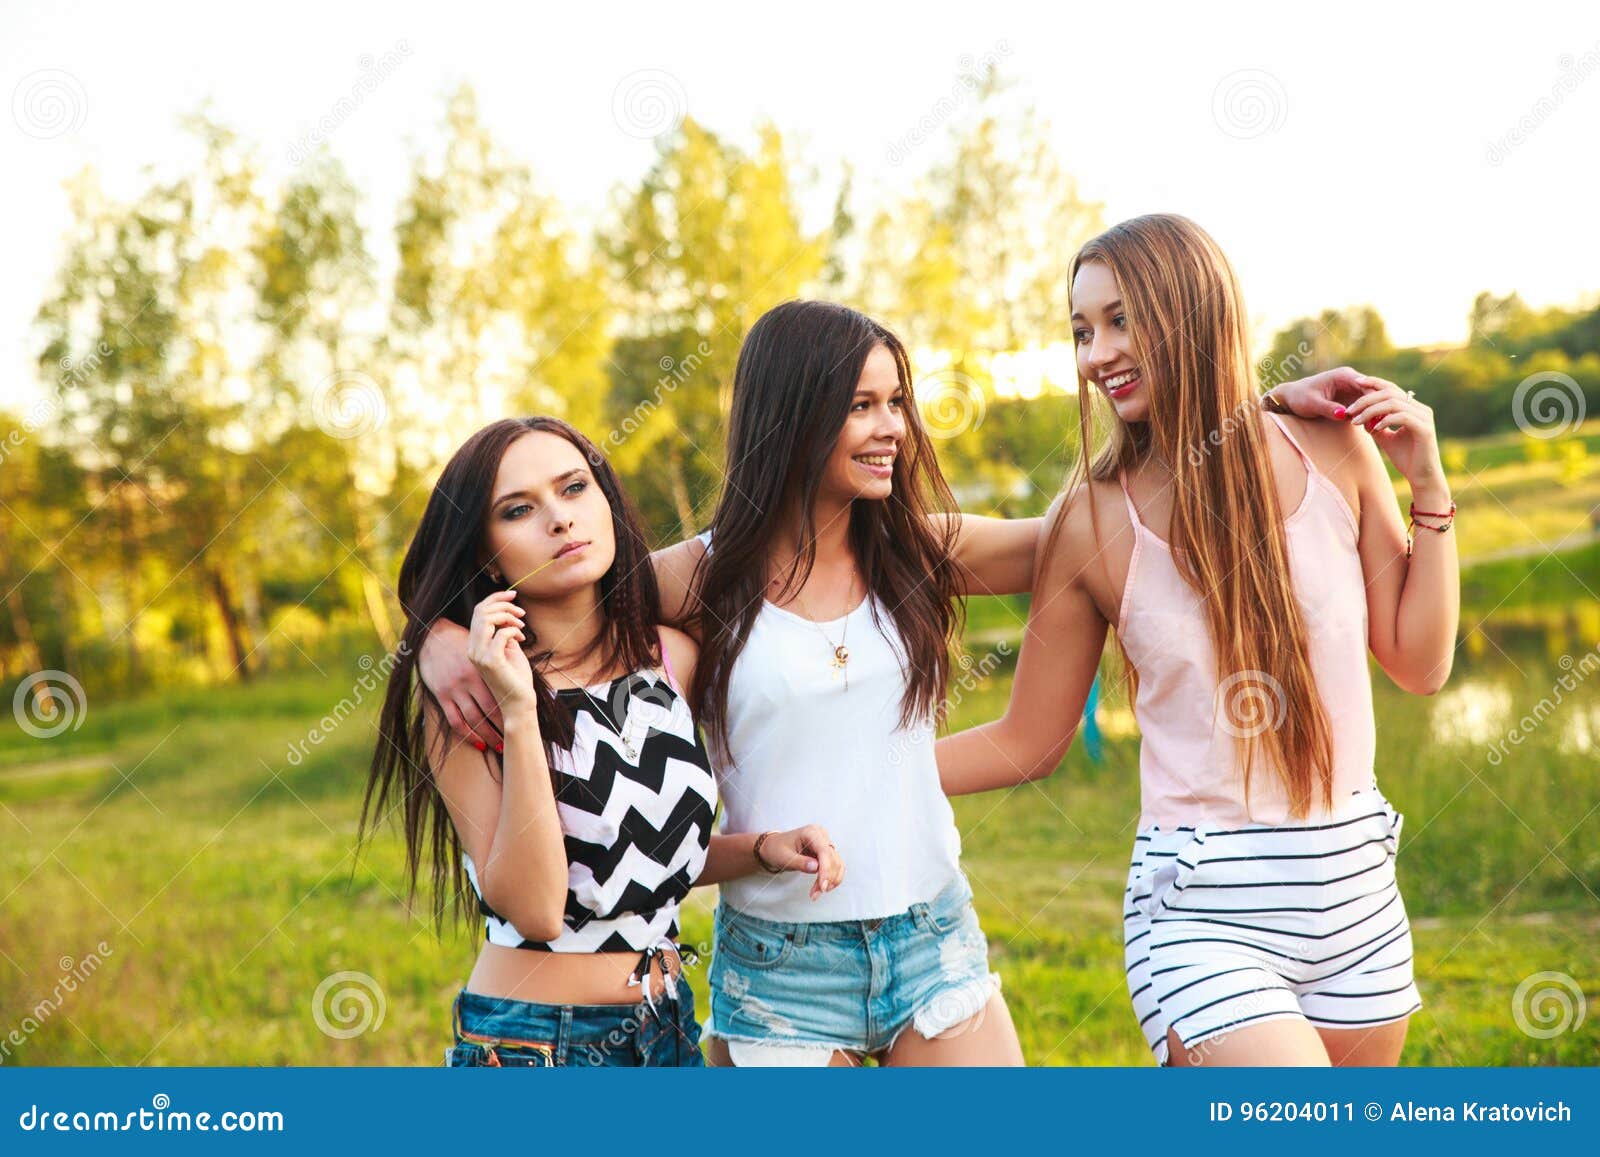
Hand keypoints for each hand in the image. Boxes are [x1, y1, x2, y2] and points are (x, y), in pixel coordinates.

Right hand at [419, 618, 506, 750]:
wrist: (433, 636)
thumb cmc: (463, 642)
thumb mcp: (483, 648)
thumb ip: (500, 660)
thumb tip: (519, 672)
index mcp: (483, 667)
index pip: (501, 693)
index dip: (511, 710)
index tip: (523, 722)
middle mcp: (469, 680)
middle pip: (489, 710)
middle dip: (502, 727)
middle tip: (513, 740)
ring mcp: (454, 689)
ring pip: (473, 719)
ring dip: (486, 735)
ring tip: (497, 746)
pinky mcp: (441, 695)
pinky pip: (454, 720)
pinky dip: (467, 734)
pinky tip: (478, 743)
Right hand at [465, 591, 534, 719]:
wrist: (519, 703)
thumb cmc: (516, 679)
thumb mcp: (509, 650)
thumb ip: (504, 633)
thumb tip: (508, 615)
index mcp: (475, 646)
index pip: (478, 612)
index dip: (495, 598)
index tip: (512, 594)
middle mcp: (472, 649)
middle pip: (481, 611)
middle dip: (503, 604)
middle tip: (521, 612)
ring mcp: (479, 656)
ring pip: (487, 619)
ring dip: (508, 616)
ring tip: (522, 625)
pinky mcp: (491, 661)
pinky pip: (502, 633)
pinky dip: (514, 631)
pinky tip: (522, 639)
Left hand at [757, 825, 845, 899]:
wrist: (774, 847)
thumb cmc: (777, 849)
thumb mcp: (784, 857)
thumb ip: (800, 862)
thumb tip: (816, 868)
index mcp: (811, 832)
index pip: (824, 851)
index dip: (826, 870)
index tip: (822, 887)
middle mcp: (822, 836)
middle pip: (832, 859)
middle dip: (826, 879)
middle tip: (815, 894)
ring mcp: (826, 843)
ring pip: (837, 864)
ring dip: (830, 881)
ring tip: (816, 893)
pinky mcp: (827, 853)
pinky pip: (836, 866)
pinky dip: (833, 878)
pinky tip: (824, 887)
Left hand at [1270, 366, 1385, 419]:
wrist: (1291, 398)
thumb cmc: (1300, 397)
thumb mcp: (1312, 403)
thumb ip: (1328, 408)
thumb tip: (1344, 415)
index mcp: (1344, 375)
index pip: (1367, 385)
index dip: (1372, 400)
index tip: (1374, 415)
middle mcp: (1351, 380)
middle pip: (1372, 392)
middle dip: (1376, 407)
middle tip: (1377, 424)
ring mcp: (1352, 389)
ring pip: (1370, 400)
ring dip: (1373, 412)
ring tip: (1374, 427)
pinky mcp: (1350, 398)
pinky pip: (1363, 406)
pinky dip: (1366, 415)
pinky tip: (1369, 427)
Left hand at [1341, 380, 1448, 491]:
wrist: (1422, 478)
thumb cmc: (1406, 459)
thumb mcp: (1385, 439)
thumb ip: (1375, 425)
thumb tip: (1361, 416)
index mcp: (1413, 408)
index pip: (1392, 389)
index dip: (1374, 383)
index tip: (1355, 383)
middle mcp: (1421, 409)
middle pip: (1390, 392)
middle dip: (1367, 399)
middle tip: (1350, 410)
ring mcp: (1424, 418)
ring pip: (1394, 403)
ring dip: (1371, 411)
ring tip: (1357, 421)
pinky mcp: (1425, 429)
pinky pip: (1402, 417)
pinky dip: (1385, 420)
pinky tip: (1374, 428)